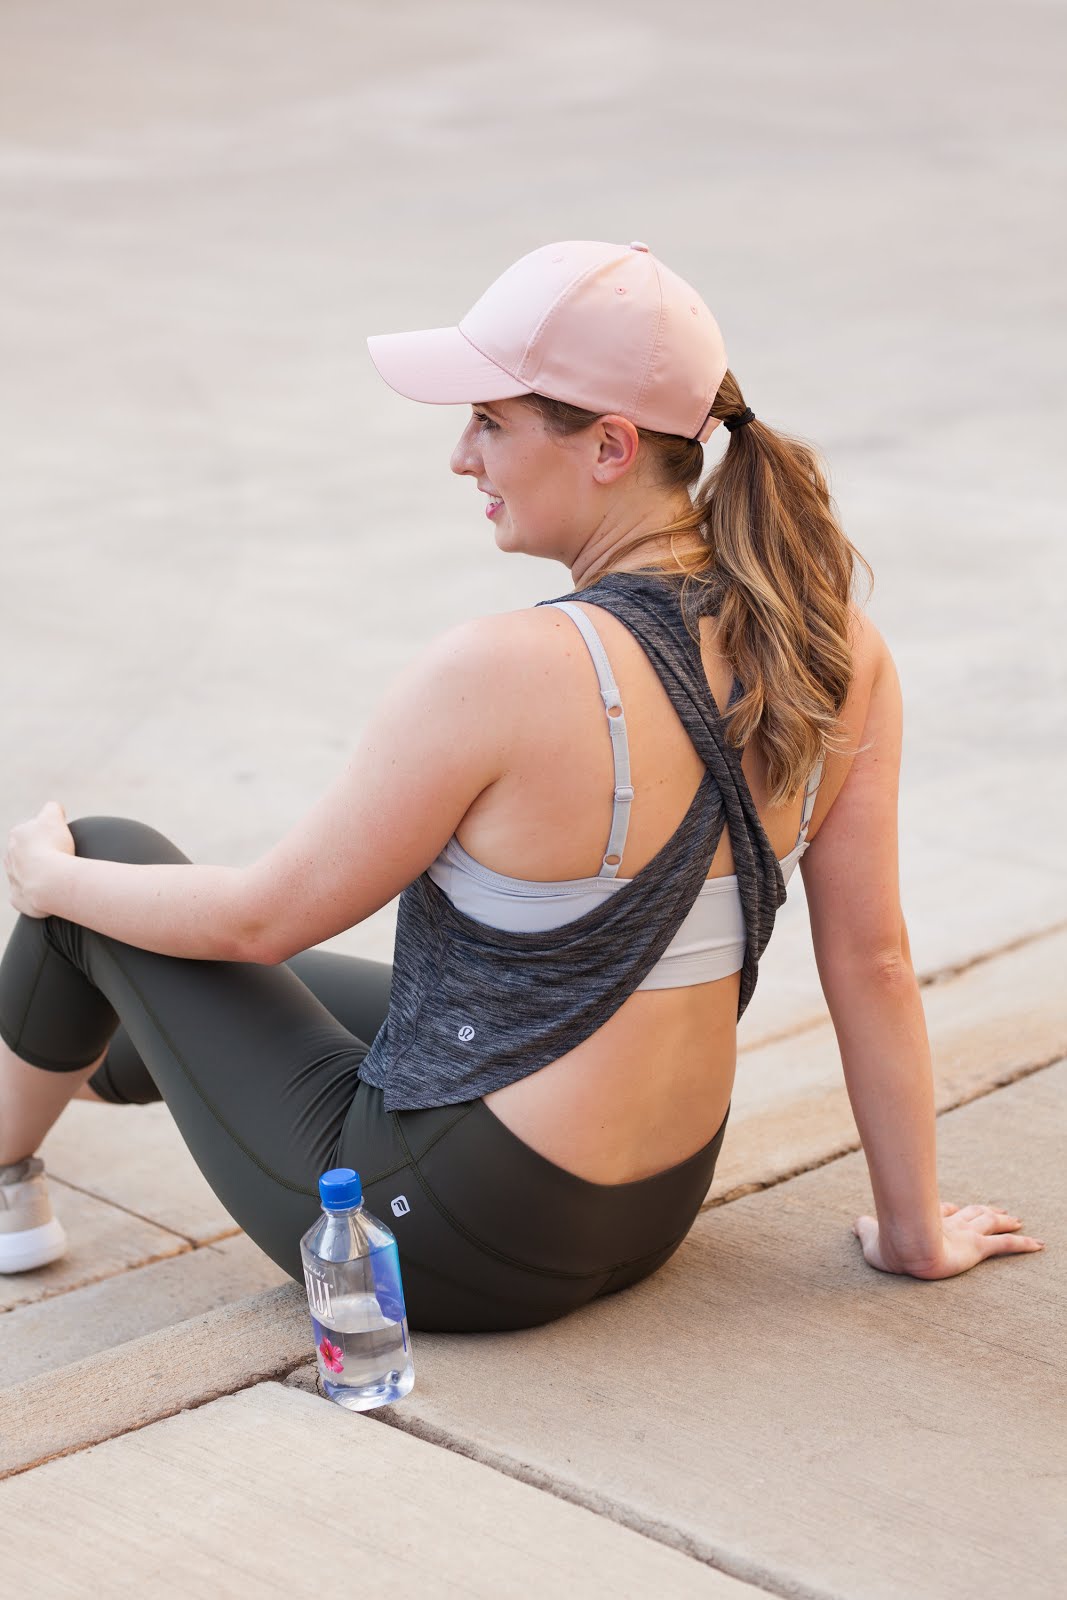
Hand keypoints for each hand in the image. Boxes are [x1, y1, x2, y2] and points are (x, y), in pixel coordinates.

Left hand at [4, 801, 75, 916]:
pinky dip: (38, 893)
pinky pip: (28, 894)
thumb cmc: (53, 847)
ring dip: (38, 873)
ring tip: (58, 875)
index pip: (33, 829)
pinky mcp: (18, 898)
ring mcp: (12, 878)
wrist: (49, 881)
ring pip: (25, 872)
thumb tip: (53, 808)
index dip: (49, 834)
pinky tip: (51, 890)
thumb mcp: (54, 817)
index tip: (60, 840)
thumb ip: (52, 808)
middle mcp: (9, 855)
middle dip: (41, 853)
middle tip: (61, 857)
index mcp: (17, 835)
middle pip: (28, 852)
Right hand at [853, 1201, 1045, 1279]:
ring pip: (989, 1223)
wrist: (904, 1249)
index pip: (943, 1212)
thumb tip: (856, 1222)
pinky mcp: (977, 1248)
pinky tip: (1039, 1245)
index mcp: (926, 1220)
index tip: (953, 1208)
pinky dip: (1023, 1244)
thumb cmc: (887, 1247)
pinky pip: (1005, 1245)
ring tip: (1016, 1218)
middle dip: (982, 1210)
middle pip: (971, 1213)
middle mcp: (948, 1224)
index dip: (949, 1210)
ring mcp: (964, 1234)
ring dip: (1004, 1220)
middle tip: (995, 1209)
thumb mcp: (870, 1238)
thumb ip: (866, 1229)